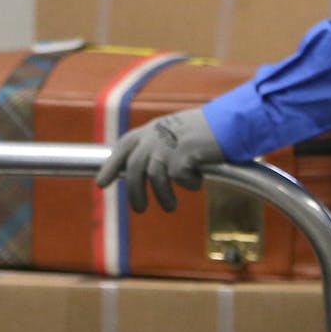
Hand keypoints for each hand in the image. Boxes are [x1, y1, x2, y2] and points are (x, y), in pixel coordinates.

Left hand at [95, 108, 224, 212]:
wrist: (229, 122)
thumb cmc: (206, 130)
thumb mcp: (174, 132)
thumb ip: (156, 145)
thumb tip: (141, 170)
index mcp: (151, 129)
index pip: (123, 147)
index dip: (111, 166)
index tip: (101, 184)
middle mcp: (154, 136)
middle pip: (134, 169)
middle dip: (134, 193)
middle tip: (140, 209)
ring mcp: (167, 145)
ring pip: (155, 178)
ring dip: (163, 197)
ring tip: (170, 207)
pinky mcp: (181, 155)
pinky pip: (180, 179)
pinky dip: (190, 184)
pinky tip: (198, 180)